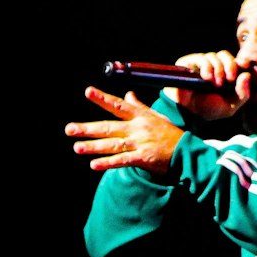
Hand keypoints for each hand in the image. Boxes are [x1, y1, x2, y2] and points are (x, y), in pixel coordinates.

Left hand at [64, 87, 184, 174]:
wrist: (187, 153)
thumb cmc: (171, 134)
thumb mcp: (155, 116)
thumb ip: (139, 106)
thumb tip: (127, 94)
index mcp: (140, 116)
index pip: (118, 105)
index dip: (103, 98)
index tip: (88, 91)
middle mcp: (138, 128)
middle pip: (109, 127)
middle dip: (88, 128)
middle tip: (69, 129)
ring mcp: (140, 143)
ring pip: (112, 144)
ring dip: (93, 146)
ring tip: (77, 147)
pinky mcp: (144, 158)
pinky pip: (122, 160)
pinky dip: (108, 162)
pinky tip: (94, 165)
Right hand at [167, 51, 252, 120]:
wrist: (187, 113)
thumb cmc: (208, 110)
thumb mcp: (230, 106)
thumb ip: (242, 94)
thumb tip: (247, 75)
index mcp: (225, 75)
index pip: (235, 62)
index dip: (241, 61)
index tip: (245, 65)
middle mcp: (213, 67)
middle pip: (224, 55)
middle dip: (230, 65)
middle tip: (230, 78)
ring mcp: (201, 63)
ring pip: (213, 56)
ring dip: (218, 69)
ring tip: (216, 83)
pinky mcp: (189, 62)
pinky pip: (200, 58)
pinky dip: (206, 67)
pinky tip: (207, 79)